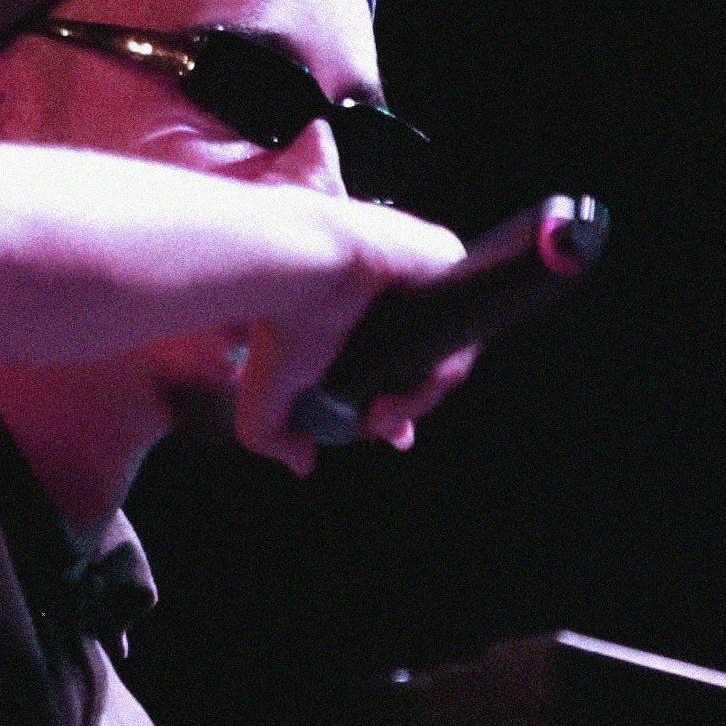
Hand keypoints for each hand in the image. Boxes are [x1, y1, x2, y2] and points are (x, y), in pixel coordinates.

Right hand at [228, 206, 463, 475]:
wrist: (297, 267)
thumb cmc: (279, 323)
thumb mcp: (264, 399)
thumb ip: (273, 437)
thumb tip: (301, 463)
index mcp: (356, 327)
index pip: (393, 375)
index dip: (394, 414)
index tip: (390, 437)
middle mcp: (390, 305)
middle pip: (419, 371)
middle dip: (401, 412)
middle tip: (378, 425)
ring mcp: (419, 283)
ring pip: (441, 358)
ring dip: (417, 398)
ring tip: (385, 411)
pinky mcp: (444, 261)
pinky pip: (462, 328)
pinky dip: (444, 363)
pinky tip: (418, 379)